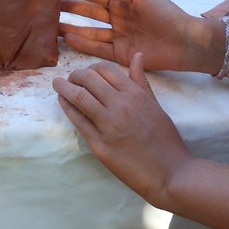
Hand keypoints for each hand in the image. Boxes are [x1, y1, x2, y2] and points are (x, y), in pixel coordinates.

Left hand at [53, 53, 192, 203]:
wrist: (170, 172)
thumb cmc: (165, 139)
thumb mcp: (155, 105)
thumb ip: (141, 81)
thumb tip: (137, 55)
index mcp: (135, 94)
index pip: (105, 69)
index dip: (91, 68)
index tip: (85, 72)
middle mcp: (120, 105)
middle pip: (88, 79)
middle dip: (74, 75)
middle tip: (69, 78)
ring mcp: (108, 125)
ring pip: (80, 97)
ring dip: (64, 88)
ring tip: (58, 85)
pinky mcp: (100, 145)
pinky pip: (79, 122)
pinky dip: (68, 108)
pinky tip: (63, 103)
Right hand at [60, 0, 221, 73]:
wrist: (184, 42)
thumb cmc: (164, 12)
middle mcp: (117, 15)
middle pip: (87, 11)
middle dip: (68, 7)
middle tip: (46, 6)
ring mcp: (117, 35)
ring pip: (89, 30)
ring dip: (70, 26)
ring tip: (50, 24)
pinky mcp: (120, 54)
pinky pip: (97, 47)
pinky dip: (82, 43)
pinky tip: (67, 38)